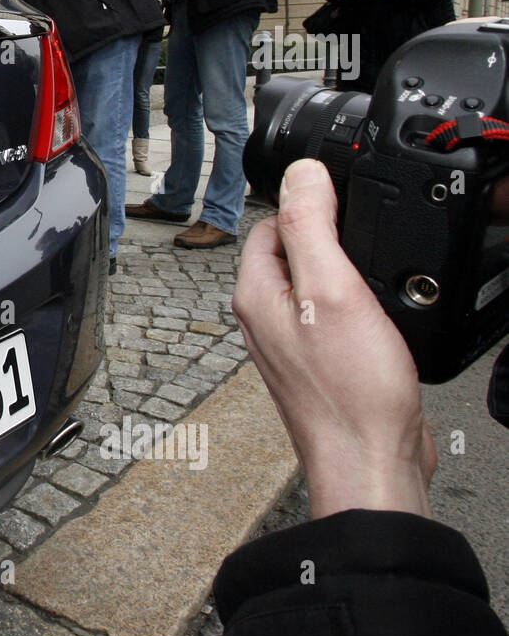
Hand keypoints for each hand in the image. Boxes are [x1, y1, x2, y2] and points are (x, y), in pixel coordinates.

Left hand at [232, 159, 435, 519]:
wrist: (370, 461)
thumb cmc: (349, 389)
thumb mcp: (332, 288)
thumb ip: (311, 227)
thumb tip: (300, 174)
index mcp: (256, 294)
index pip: (269, 223)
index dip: (309, 207)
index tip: (346, 209)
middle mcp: (265, 317)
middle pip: (293, 251)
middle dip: (331, 239)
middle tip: (367, 249)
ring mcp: (291, 343)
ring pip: (316, 284)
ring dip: (347, 274)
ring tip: (375, 286)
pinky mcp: (320, 364)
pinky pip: (334, 317)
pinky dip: (358, 306)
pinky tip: (380, 317)